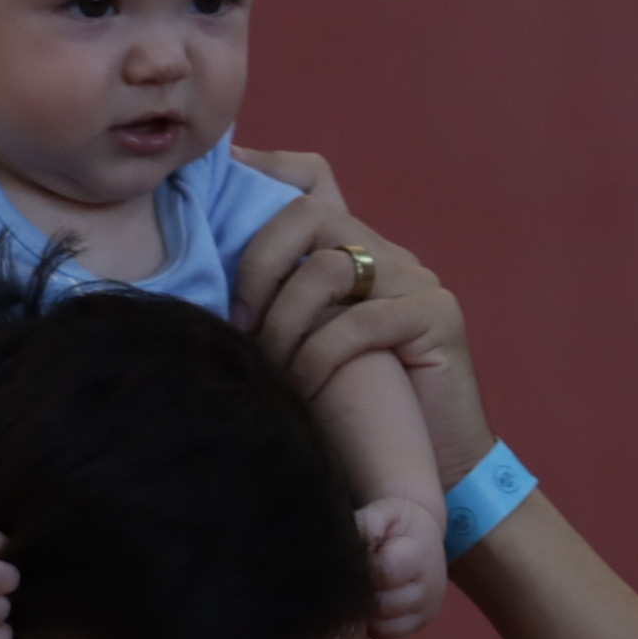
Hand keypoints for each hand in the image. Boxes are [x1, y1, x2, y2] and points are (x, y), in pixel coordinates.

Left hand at [232, 147, 495, 488]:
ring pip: (330, 266)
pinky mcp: (437, 315)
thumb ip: (273, 309)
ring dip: (285, 321)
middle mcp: (386, 253)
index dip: (268, 169)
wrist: (434, 469)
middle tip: (239, 322)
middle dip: (260, 262)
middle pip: (310, 214)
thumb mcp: (299, 350)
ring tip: (272, 366)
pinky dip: (321, 356)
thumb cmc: (355, 416)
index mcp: (352, 251)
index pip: (314, 182)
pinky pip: (361, 321)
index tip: (223, 175)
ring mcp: (416, 280)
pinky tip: (306, 388)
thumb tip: (200, 285)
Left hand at [356, 495, 447, 638]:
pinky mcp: (420, 624)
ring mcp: (426, 610)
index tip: (346, 564)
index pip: (381, 576)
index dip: (358, 573)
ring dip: (366, 612)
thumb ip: (361, 528)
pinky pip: (390, 636)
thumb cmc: (396, 524)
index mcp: (418, 558)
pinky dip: (376, 625)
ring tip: (360, 590)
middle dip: (360, 594)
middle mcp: (429, 589)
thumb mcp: (379, 515)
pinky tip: (370, 604)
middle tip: (349, 579)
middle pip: (381, 606)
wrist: (425, 535)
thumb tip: (337, 549)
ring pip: (384, 627)